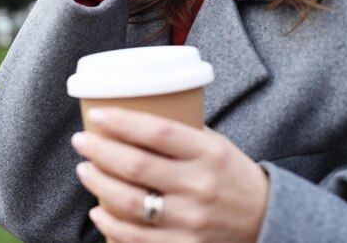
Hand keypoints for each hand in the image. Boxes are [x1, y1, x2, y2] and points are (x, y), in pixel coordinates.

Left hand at [71, 107, 268, 242]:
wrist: (265, 219)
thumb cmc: (233, 174)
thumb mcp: (216, 144)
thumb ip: (182, 134)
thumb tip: (137, 117)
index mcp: (208, 152)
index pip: (158, 132)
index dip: (122, 122)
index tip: (98, 115)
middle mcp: (198, 185)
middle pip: (136, 166)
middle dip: (100, 151)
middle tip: (81, 141)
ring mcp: (190, 220)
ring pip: (130, 203)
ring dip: (99, 184)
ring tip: (84, 170)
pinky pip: (137, 238)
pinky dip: (111, 225)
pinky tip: (98, 211)